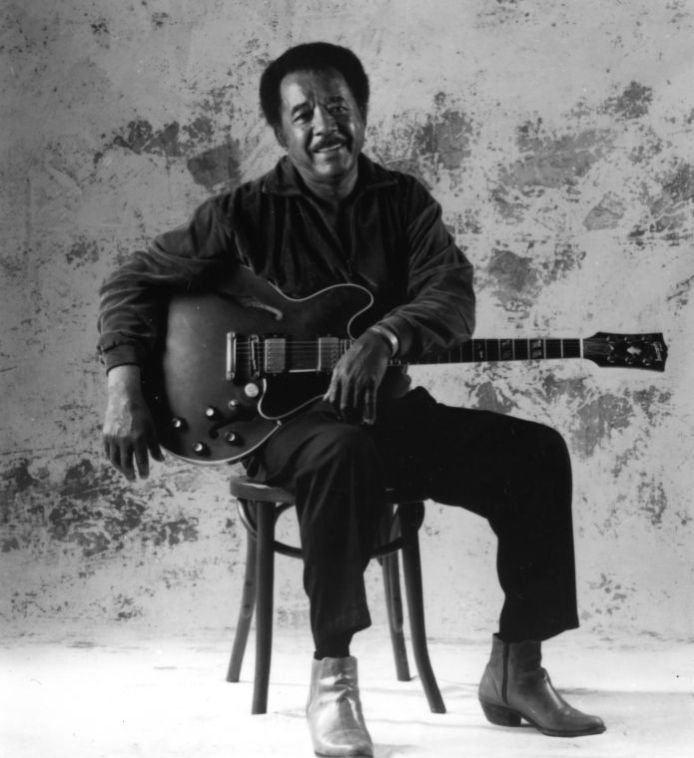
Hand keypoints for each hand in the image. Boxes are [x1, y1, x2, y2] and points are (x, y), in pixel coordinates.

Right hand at [103, 365, 162, 479]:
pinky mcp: (106, 436)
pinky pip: (108, 452)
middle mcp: (124, 439)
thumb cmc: (141, 414)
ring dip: (121, 469)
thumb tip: (160, 461)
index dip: (143, 470)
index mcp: (138, 438)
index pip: (140, 460)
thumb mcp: (152, 428)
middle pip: (126, 463)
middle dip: (130, 473)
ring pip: (115, 460)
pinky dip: (113, 459)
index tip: (144, 477)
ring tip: (126, 473)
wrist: (124, 400)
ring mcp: (113, 438)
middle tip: (134, 479)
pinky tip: (118, 463)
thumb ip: (155, 446)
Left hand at [324, 329, 390, 423]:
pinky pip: (370, 401)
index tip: (338, 419)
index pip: (332, 400)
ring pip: (355, 405)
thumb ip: (334, 384)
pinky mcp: (371, 381)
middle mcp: (346, 380)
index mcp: (337, 376)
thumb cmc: (357, 355)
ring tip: (358, 427)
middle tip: (349, 426)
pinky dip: (369, 413)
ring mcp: (359, 381)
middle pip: (343, 405)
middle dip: (345, 418)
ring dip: (356, 418)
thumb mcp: (341, 367)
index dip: (334, 412)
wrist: (373, 343)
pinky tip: (369, 422)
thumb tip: (326, 399)